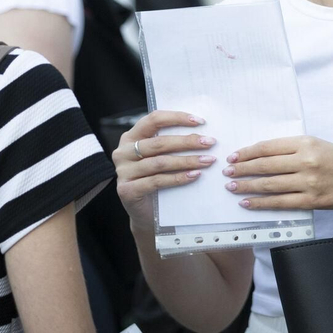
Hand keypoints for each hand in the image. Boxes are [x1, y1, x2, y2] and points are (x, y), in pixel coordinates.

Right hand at [113, 110, 215, 225]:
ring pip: (160, 162)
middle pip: (159, 142)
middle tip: (209, 143)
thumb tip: (200, 131)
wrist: (146, 214)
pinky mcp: (127, 190)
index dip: (177, 118)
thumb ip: (171, 143)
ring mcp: (123, 172)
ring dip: (187, 161)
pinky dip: (178, 178)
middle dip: (187, 141)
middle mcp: (123, 152)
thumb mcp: (160, 157)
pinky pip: (157, 181)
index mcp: (130, 137)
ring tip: (207, 160)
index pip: (153, 119)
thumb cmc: (156, 179)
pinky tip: (194, 175)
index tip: (200, 121)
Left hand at [222, 136, 332, 212]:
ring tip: (232, 187)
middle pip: (265, 166)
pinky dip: (261, 203)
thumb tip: (263, 155)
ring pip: (269, 185)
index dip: (248, 153)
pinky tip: (248, 202)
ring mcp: (308, 183)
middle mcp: (305, 161)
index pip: (268, 147)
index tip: (234, 156)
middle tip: (227, 172)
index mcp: (306, 143)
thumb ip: (293, 148)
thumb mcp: (319, 144)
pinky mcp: (311, 201)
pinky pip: (280, 203)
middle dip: (242, 169)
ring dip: (247, 186)